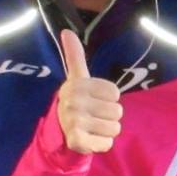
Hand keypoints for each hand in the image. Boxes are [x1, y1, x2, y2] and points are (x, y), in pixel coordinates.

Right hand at [55, 29, 122, 153]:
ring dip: (106, 131)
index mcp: (77, 84)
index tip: (94, 99)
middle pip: (117, 111)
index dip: (108, 99)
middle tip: (92, 116)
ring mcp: (74, 121)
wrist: (59, 132)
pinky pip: (106, 143)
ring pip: (114, 128)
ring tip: (92, 127)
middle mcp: (73, 101)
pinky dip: (102, 144)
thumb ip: (74, 55)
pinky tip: (90, 139)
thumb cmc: (77, 102)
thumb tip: (66, 31)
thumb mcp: (77, 78)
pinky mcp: (77, 140)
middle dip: (109, 116)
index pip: (115, 93)